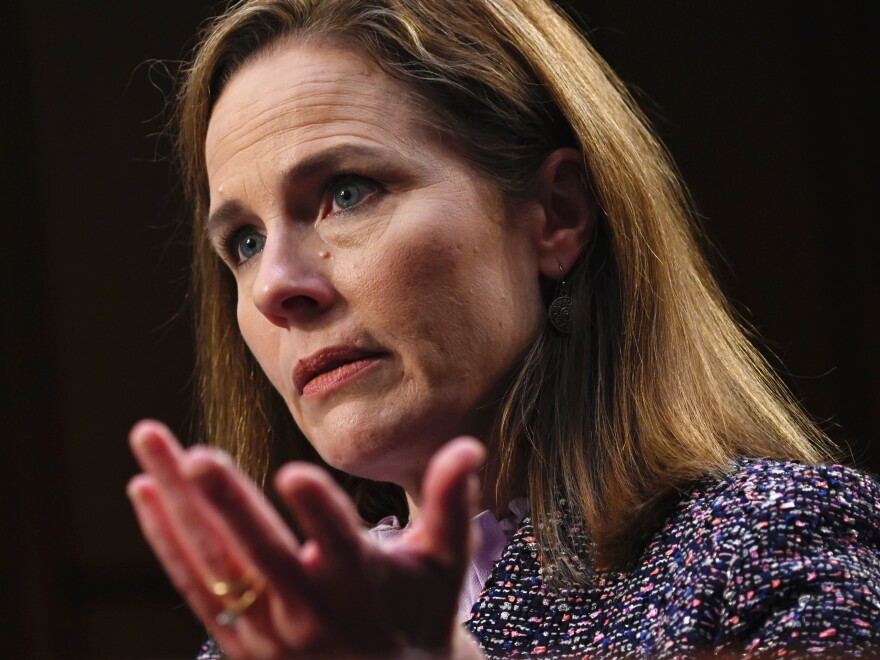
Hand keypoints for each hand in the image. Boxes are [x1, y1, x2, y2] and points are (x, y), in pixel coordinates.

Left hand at [127, 420, 486, 658]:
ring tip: (149, 438)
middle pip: (262, 557)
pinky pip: (192, 583)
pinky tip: (143, 487)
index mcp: (364, 592)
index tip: (295, 473)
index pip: (343, 550)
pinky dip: (165, 538)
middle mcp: (309, 614)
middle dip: (229, 505)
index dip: (322, 515)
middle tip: (197, 455)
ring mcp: (264, 630)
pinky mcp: (235, 637)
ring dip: (178, 502)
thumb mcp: (443, 565)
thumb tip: (470, 445)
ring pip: (213, 562)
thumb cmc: (417, 613)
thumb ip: (451, 502)